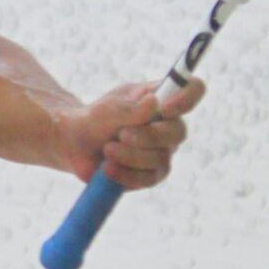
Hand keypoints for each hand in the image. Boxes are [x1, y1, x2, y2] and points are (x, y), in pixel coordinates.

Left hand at [62, 77, 205, 189]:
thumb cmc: (94, 120)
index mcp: (161, 98)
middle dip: (147, 136)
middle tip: (120, 135)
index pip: (193, 89)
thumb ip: (130, 109)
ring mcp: (162, 150)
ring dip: (130, 155)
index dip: (187, 98)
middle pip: (178, 132)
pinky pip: (149, 179)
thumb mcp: (107, 110)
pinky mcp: (151, 174)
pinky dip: (126, 174)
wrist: (74, 146)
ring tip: (107, 150)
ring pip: (161, 158)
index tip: (164, 108)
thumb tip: (154, 103)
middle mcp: (168, 124)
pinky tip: (107, 168)